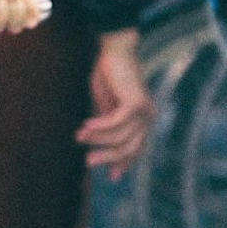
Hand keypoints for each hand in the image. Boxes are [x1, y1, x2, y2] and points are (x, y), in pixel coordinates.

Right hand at [78, 27, 156, 173]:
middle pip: (129, 149)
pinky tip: (85, 126)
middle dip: (108, 158)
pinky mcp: (135, 103)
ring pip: (120, 138)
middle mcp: (148, 118)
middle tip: (88, 163)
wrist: (115, 50)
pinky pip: (115, 123)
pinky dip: (99, 127)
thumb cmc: (109, 75)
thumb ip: (105, 125)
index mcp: (143, 120)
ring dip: (97, 140)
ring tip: (78, 136)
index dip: (124, 164)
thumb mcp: (105, 105)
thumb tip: (95, 145)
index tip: (111, 177)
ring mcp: (144, 111)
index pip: (136, 149)